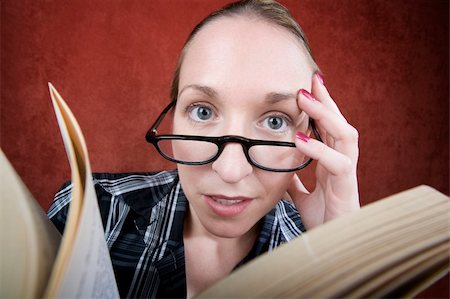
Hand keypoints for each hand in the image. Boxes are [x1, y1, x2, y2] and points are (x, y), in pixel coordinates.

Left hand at [287, 73, 359, 229]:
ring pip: (344, 134)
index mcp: (331, 159)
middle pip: (338, 122)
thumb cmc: (321, 216)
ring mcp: (347, 171)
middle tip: (309, 80)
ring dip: (325, 114)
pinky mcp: (347, 186)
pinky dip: (318, 149)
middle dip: (325, 101)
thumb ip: (293, 176)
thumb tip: (278, 164)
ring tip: (304, 98)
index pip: (327, 126)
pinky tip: (300, 139)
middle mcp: (342, 160)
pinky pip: (338, 162)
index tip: (304, 87)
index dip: (319, 107)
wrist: (331, 243)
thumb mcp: (300, 192)